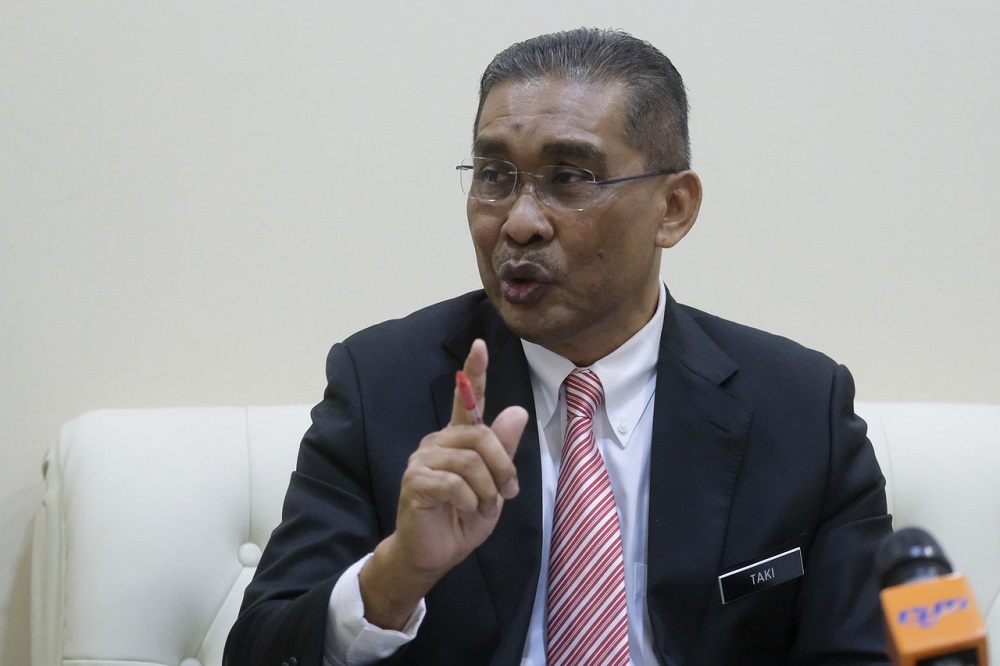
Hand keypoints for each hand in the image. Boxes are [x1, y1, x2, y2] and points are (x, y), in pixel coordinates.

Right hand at [359, 339, 528, 628]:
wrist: (434, 553)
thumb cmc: (462, 517)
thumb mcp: (495, 484)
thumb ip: (503, 450)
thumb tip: (517, 410)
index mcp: (457, 439)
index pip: (466, 398)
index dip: (474, 371)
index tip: (480, 345)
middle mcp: (437, 442)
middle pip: (480, 435)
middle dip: (502, 466)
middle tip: (508, 492)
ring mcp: (422, 459)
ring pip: (470, 461)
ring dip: (487, 489)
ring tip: (483, 506)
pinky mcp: (415, 481)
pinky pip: (455, 483)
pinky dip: (470, 501)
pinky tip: (465, 510)